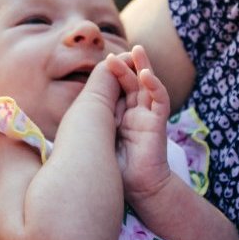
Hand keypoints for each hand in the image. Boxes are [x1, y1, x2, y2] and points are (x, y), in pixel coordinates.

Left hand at [105, 46, 172, 200]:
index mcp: (120, 114)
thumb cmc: (115, 166)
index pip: (117, 87)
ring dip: (143, 66)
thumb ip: (95, 117)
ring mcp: (147, 116)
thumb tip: (79, 101)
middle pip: (132, 82)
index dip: (112, 74)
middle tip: (113, 54)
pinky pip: (159, 100)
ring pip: (147, 85)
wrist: (136, 188)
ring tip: (137, 50)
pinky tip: (146, 75)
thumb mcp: (99, 136)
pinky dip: (154, 86)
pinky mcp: (158, 123)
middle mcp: (134, 112)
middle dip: (125, 66)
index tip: (102, 61)